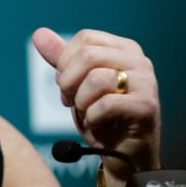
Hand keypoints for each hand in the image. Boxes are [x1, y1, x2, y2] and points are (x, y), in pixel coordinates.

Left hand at [32, 27, 160, 186]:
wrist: (122, 153)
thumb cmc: (101, 115)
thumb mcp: (76, 84)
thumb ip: (60, 59)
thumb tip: (39, 33)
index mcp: (123, 48)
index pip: (84, 39)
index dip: (65, 63)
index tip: (66, 85)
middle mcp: (139, 60)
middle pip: (88, 56)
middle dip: (69, 82)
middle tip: (71, 101)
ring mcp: (146, 82)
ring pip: (96, 79)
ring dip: (81, 102)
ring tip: (88, 113)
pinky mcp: (147, 106)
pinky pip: (105, 104)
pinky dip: (92, 117)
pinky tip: (99, 124)